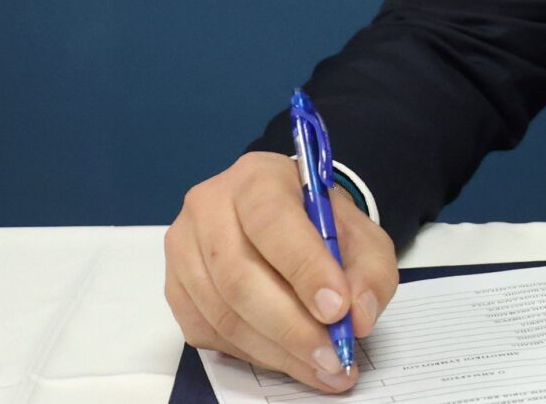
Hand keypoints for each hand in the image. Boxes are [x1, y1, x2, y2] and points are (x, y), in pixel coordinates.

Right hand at [164, 151, 397, 392]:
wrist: (287, 223)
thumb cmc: (321, 226)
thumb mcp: (361, 236)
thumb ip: (369, 270)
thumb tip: (358, 316)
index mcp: (257, 177)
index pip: (272, 220)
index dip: (304, 268)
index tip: (338, 310)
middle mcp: (209, 206)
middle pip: (239, 275)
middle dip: (292, 326)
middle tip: (333, 356)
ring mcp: (184, 249)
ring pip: (223, 313)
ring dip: (277, 351)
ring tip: (321, 368)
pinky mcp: (176, 290)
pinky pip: (209, 334)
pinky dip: (253, 355)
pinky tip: (289, 359)